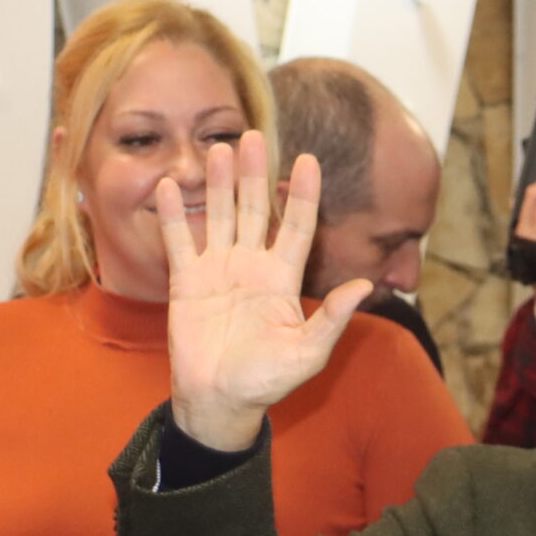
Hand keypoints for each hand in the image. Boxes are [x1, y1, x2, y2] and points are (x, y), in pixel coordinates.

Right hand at [163, 132, 369, 451]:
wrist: (220, 400)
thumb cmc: (268, 380)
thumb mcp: (308, 353)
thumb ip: (334, 319)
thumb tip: (366, 287)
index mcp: (283, 278)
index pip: (299, 226)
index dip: (304, 195)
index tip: (308, 160)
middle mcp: (252, 265)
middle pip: (257, 210)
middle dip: (256, 174)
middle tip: (252, 135)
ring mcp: (219, 269)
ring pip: (220, 216)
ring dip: (220, 184)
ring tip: (219, 149)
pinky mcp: (187, 281)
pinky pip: (180, 241)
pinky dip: (174, 215)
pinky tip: (168, 186)